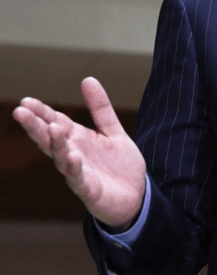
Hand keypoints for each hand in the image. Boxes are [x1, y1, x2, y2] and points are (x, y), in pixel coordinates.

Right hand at [12, 77, 146, 228]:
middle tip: (20, 111)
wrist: (137, 196)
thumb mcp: (113, 131)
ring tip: (51, 127)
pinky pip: (78, 178)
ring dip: (56, 143)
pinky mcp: (89, 190)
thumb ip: (100, 108)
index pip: (56, 122)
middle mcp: (73, 154)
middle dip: (36, 126)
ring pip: (61, 157)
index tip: (26, 101)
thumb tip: (87, 79)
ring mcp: (79, 173)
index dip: (42, 112)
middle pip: (51, 138)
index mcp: (78, 139)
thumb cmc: (120, 165)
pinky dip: (74, 167)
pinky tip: (72, 156)